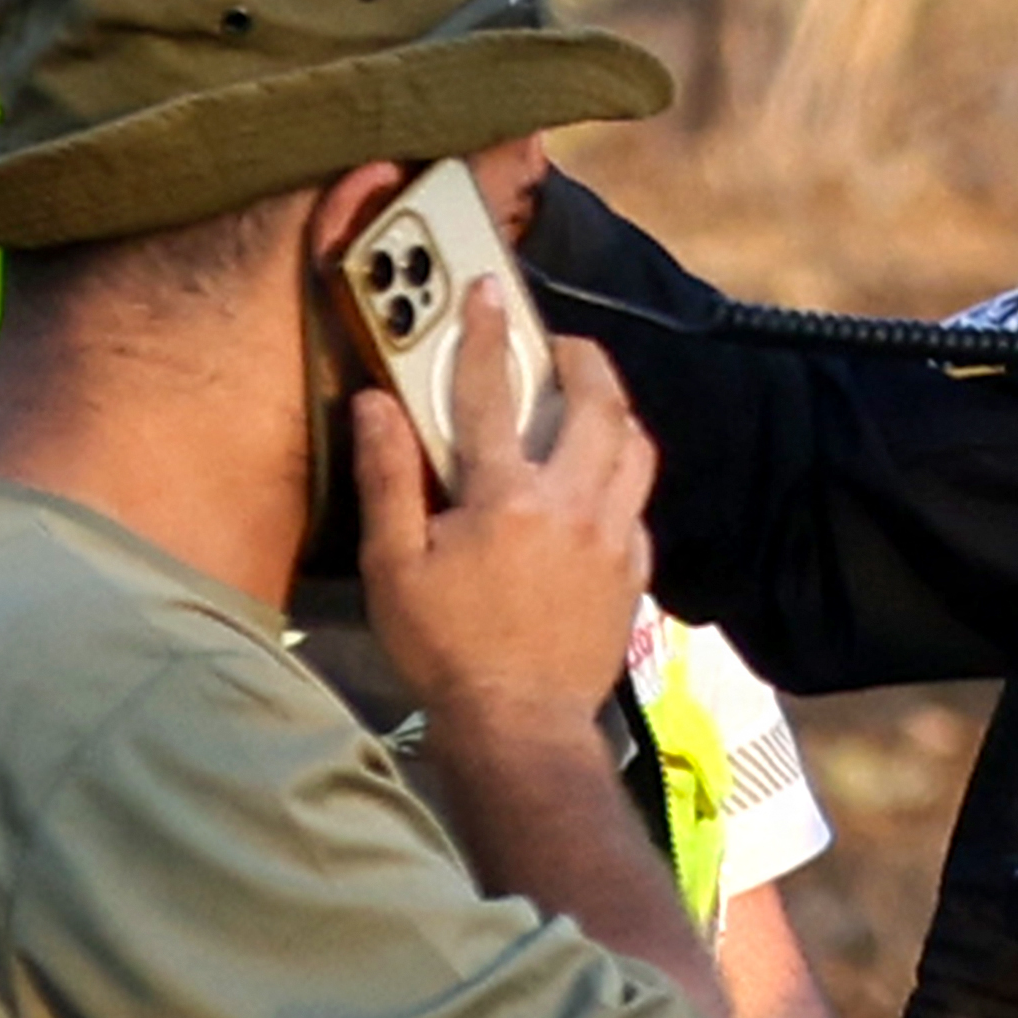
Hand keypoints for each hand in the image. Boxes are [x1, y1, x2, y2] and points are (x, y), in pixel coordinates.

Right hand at [352, 322, 657, 835]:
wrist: (520, 723)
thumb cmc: (446, 648)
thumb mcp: (395, 565)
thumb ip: (389, 478)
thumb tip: (378, 406)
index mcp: (508, 498)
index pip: (495, 394)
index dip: (490, 335)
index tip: (491, 294)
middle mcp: (574, 508)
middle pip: (599, 408)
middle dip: (585, 362)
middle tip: (563, 345)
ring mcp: (613, 539)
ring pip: (635, 451)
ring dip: (616, 413)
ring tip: (589, 400)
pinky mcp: (633, 572)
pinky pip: (639, 502)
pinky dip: (622, 474)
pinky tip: (598, 477)